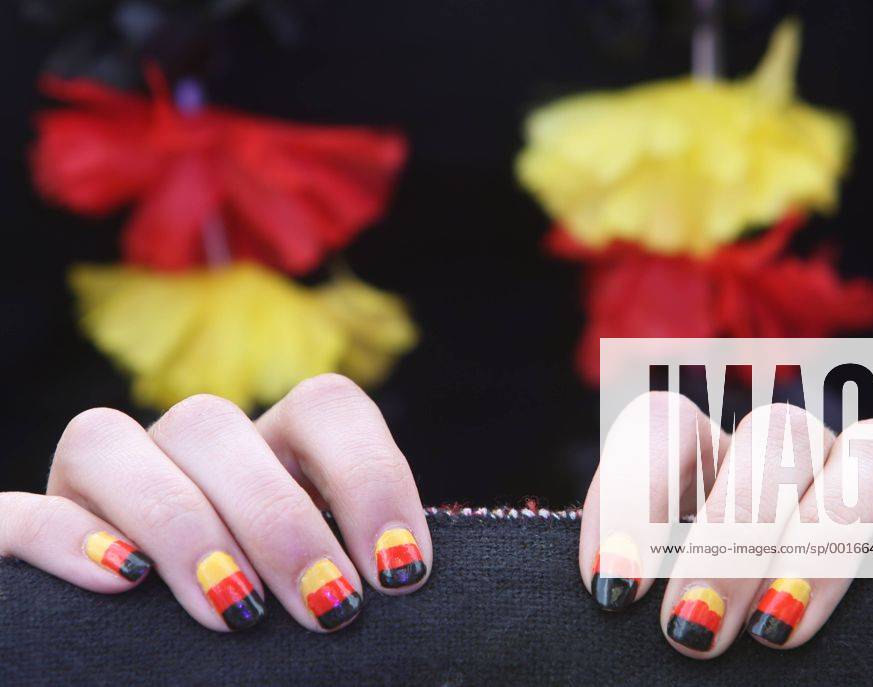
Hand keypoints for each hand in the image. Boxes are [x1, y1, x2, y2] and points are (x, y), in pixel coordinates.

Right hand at [0, 374, 430, 631]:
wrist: (166, 669)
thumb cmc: (271, 647)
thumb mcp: (317, 604)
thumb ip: (347, 578)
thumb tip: (403, 581)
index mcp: (269, 455)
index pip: (323, 406)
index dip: (370, 474)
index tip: (400, 571)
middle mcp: (182, 455)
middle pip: (211, 420)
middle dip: (280, 519)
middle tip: (330, 609)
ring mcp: (96, 487)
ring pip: (107, 438)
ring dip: (180, 522)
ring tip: (236, 614)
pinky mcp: (32, 531)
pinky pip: (20, 512)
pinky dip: (66, 539)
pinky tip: (121, 584)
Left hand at [579, 392, 872, 657]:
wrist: (837, 650)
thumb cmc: (735, 627)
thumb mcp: (688, 607)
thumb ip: (666, 592)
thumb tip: (615, 599)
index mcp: (714, 461)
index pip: (667, 425)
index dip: (634, 493)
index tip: (612, 587)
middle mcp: (794, 450)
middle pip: (769, 438)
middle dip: (725, 540)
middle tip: (690, 634)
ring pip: (868, 450)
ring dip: (820, 537)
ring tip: (775, 631)